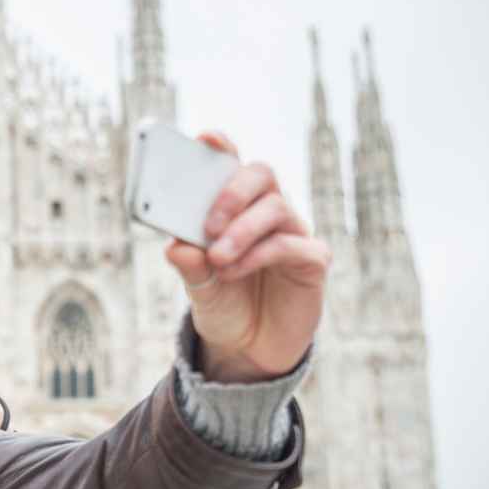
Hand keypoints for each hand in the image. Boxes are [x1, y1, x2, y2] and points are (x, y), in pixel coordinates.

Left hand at [164, 132, 330, 382]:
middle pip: (261, 175)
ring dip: (242, 230)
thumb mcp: (197, 286)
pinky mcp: (312, 261)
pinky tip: (234, 272)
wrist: (247, 350)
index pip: (232, 166)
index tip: (206, 138)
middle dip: (233, 191)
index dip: (222, 147)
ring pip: (276, 208)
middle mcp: (266, 213)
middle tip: (208, 223)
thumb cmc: (223, 304)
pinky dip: (258, 255)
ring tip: (218, 257)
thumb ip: (189, 264)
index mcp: (235, 208)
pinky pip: (291, 245)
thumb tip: (176, 245)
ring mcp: (293, 233)